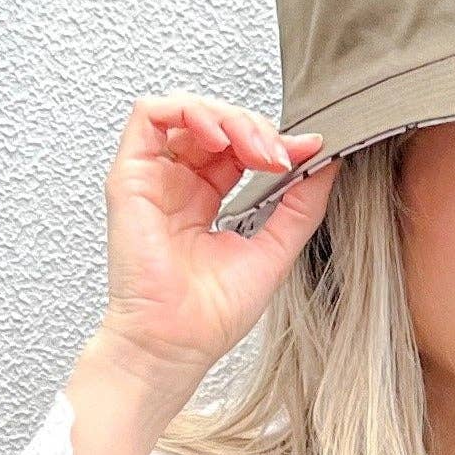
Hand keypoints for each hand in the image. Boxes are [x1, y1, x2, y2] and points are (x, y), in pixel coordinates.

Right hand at [94, 92, 337, 383]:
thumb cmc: (211, 315)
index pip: (238, 148)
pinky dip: (189, 112)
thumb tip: (323, 162)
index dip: (272, 142)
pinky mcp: (130, 174)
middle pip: (215, 124)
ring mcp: (154, 178)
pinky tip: (219, 137)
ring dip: (228, 117)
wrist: (178, 343)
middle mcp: (178, 185)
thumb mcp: (275, 249)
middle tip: (281, 157)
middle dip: (255, 129)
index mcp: (206, 201)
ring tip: (255, 149)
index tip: (305, 153)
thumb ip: (300, 206)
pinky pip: (149, 114)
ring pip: (187, 111)